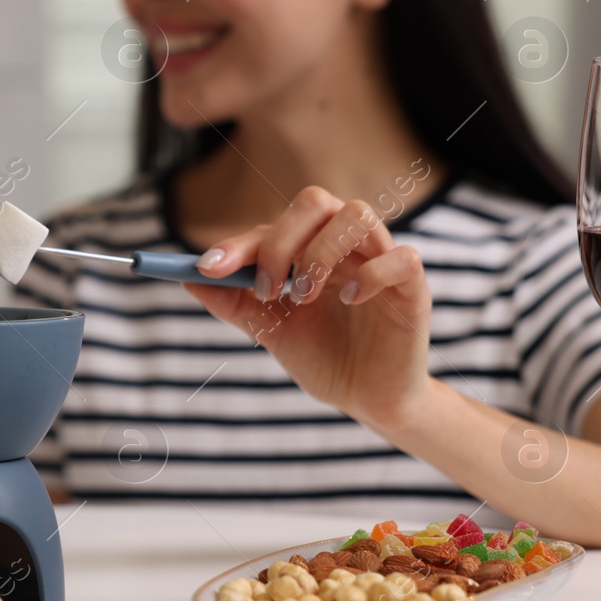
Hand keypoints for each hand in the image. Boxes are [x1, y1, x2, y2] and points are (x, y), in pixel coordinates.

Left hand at [185, 186, 432, 433]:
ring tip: (303, 297)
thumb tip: (188, 278)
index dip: (238, 243)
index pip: (272, 224)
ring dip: (320, 253)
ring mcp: (381, 260)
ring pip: (357, 214)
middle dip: (280, 241)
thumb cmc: (324, 357)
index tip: (208, 267)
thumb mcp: (269, 331)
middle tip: (267, 290)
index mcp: (310, 248)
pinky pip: (402, 257)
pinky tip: (350, 301)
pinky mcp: (412, 287)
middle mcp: (345, 245)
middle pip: (315, 201)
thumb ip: (233, 302)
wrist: (368, 399)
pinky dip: (371, 274)